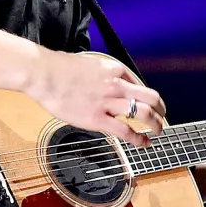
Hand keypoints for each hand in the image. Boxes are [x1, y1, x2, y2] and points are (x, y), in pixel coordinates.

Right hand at [25, 50, 165, 147]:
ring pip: (144, 113)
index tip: (147, 103)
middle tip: (162, 117)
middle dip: (160, 110)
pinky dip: (138, 139)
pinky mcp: (97, 119)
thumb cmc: (59, 68)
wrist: (43, 74)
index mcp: (114, 69)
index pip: (139, 83)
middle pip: (151, 97)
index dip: (145, 95)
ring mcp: (108, 102)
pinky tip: (143, 143)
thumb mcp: (88, 63)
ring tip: (158, 132)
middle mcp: (116, 85)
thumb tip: (107, 84)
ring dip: (156, 124)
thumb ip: (102, 74)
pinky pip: (125, 131)